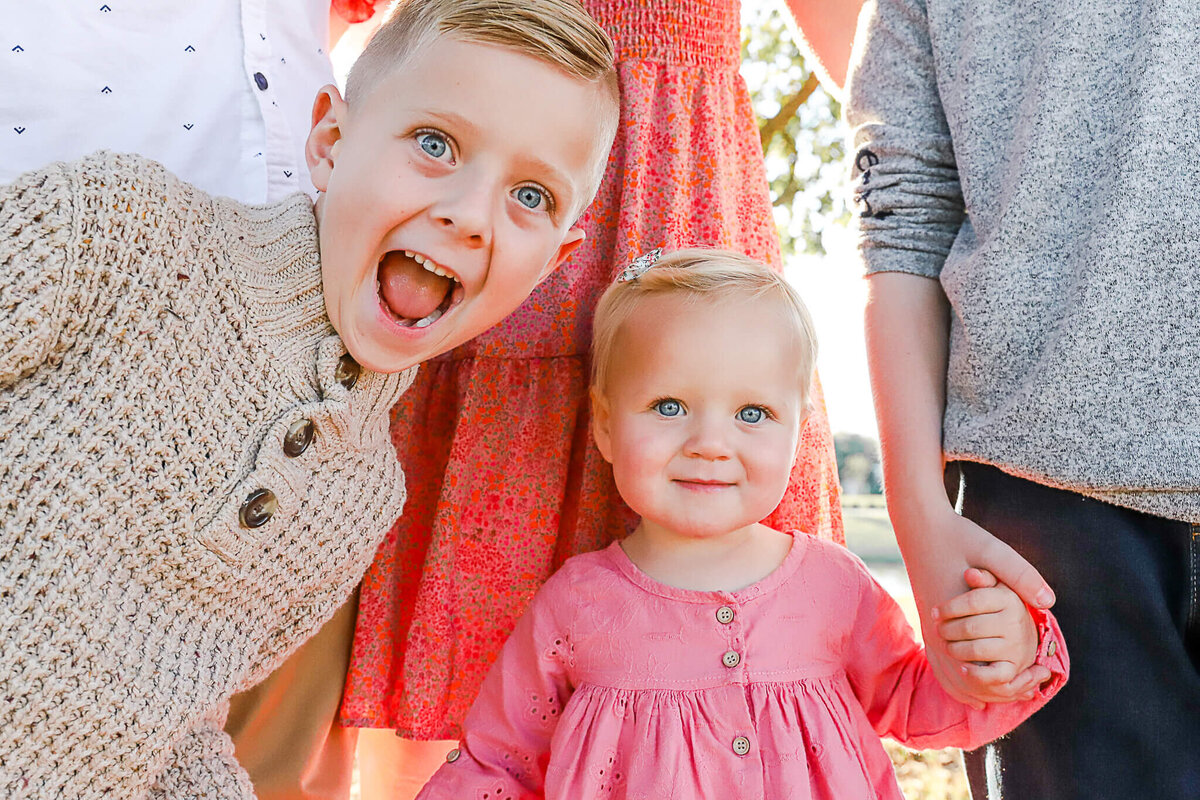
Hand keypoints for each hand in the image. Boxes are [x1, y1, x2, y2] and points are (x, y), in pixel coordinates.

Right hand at [895, 506, 1053, 707]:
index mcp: (957, 611)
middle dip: (991, 688)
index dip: (1008, 677)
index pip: (980, 660)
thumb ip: (1019, 575)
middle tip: (1026, 688)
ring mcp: (931, 622)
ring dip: (968, 686)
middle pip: (961, 673)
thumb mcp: (992, 550)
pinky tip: (963, 678)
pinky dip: (951, 674)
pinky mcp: (929, 618)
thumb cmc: (957, 535)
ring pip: (945, 669)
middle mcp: (939, 623)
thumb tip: (1049, 602)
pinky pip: (936, 657)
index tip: (1036, 680)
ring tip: (993, 697)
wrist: (919, 524)